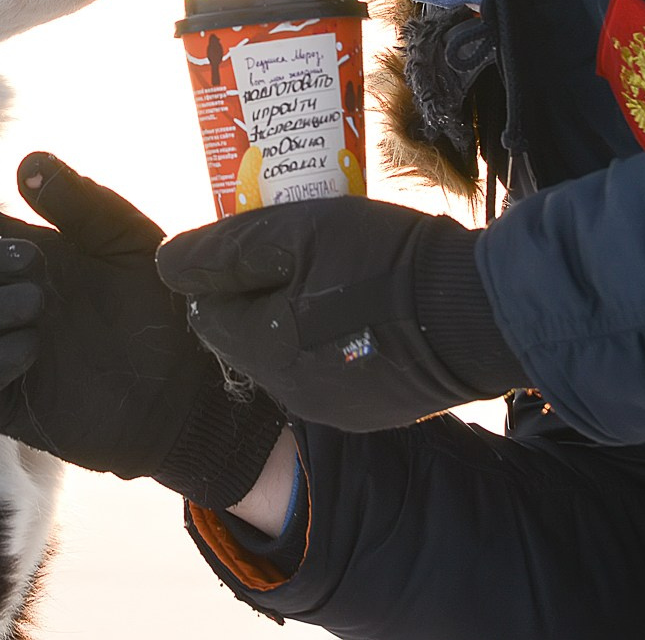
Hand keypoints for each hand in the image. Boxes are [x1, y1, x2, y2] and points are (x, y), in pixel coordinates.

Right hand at [0, 153, 283, 506]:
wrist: (189, 383)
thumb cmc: (160, 306)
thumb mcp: (128, 238)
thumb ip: (80, 200)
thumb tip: (27, 163)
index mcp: (24, 259)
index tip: (20, 227)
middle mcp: (4, 303)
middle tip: (33, 263)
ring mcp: (2, 352)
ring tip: (40, 305)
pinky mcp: (9, 404)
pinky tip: (32, 348)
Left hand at [156, 197, 527, 431]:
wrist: (478, 312)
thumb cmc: (382, 261)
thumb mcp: (297, 232)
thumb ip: (227, 250)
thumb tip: (166, 263)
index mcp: (262, 350)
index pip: (206, 311)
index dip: (224, 270)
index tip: (258, 241)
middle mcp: (288, 393)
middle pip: (249, 336)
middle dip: (263, 295)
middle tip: (302, 252)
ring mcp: (334, 409)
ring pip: (290, 356)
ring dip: (300, 319)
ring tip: (338, 277)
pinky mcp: (373, 412)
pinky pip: (332, 373)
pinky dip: (337, 343)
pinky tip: (367, 312)